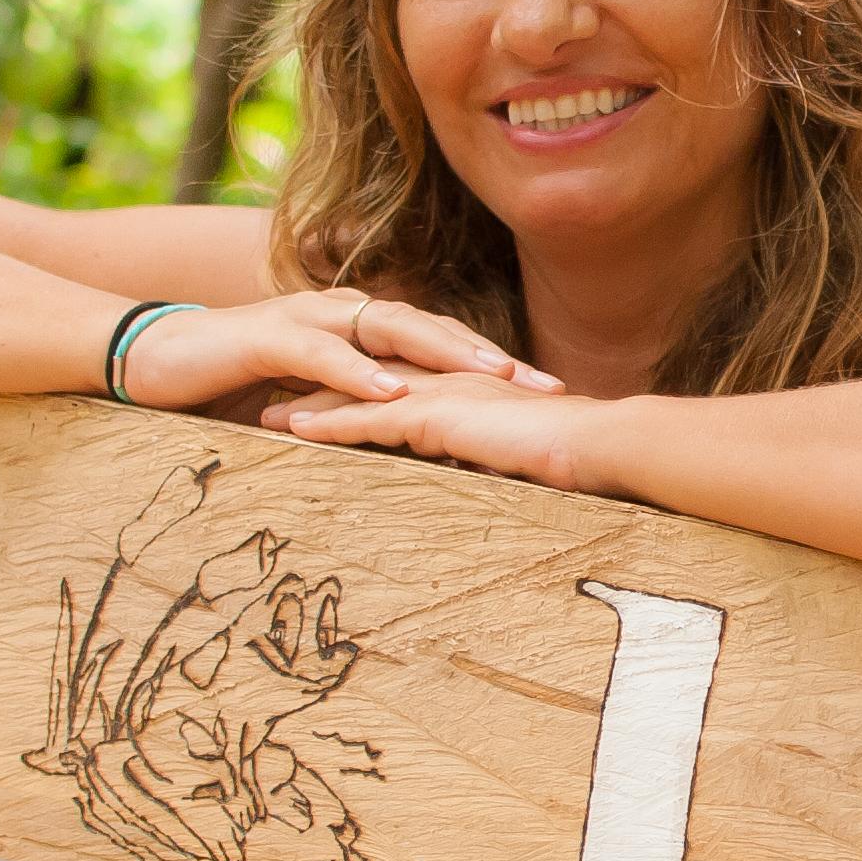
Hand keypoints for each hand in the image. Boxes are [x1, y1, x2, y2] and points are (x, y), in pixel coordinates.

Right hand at [114, 288, 559, 412]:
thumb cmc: (232, 388)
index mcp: (357, 333)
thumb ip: (358, 420)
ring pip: (388, 331)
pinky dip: (358, 372)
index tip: (547, 396)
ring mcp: (305, 320)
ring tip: (491, 380)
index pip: (437, 345)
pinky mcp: (264, 336)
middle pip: (431, 331)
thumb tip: (414, 458)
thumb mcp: (311, 408)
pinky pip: (320, 352)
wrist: (149, 361)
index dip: (492, 367)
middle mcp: (341, 317)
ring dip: (442, 354)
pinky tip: (392, 393)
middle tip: (545, 386)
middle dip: (490, 358)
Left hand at [259, 365, 621, 492]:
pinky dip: (330, 424)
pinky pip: (370, 419)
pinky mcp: (436, 415)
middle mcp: (446, 381)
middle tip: (275, 397)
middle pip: (366, 380)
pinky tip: (296, 432)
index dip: (358, 389)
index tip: (321, 396)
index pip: (398, 383)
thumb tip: (487, 479)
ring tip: (266, 416)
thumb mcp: (522, 456)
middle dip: (321, 387)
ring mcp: (439, 393)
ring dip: (311, 405)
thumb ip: (495, 459)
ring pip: (359, 395)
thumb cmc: (574, 455)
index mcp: (465, 389)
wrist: (595, 442)